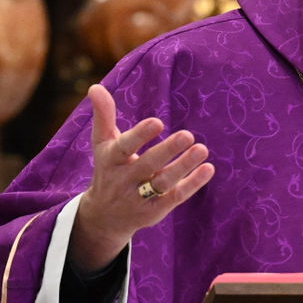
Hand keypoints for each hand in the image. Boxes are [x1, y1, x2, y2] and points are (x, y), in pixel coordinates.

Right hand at [68, 85, 214, 270]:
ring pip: (163, 182)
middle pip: (147, 165)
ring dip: (183, 166)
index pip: (125, 147)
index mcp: (112, 159)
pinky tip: (208, 168)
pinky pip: (175, 197)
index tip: (157, 122)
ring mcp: (140, 197)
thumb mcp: (103, 143)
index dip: (140, 135)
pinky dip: (192, 184)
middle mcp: (124, 180)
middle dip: (167, 150)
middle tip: (188, 134)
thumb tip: (95, 86)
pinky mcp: (155, 210)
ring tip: (202, 149)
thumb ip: (103, 115)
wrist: (104, 217)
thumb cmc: (109, 169)